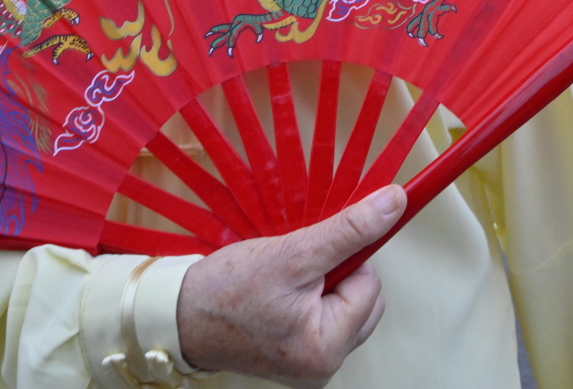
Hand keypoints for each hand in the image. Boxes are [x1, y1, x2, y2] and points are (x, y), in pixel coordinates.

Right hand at [178, 185, 405, 387]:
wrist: (178, 315)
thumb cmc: (227, 290)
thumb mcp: (293, 252)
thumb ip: (348, 230)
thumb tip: (394, 204)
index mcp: (327, 350)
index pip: (369, 284)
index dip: (342, 259)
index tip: (307, 254)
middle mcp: (323, 367)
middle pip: (365, 300)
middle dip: (337, 274)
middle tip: (295, 269)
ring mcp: (310, 366)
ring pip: (347, 307)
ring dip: (324, 284)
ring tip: (285, 282)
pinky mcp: (297, 359)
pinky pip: (325, 319)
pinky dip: (310, 298)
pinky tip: (281, 294)